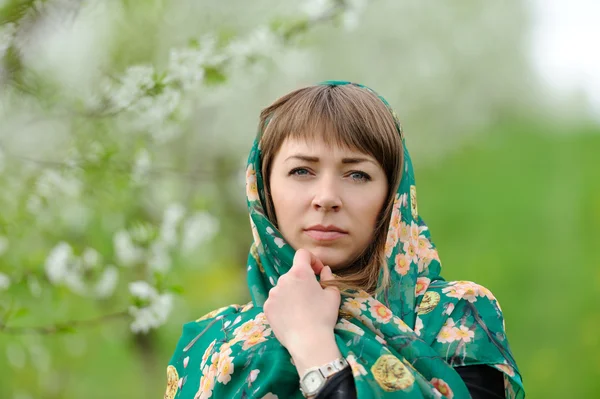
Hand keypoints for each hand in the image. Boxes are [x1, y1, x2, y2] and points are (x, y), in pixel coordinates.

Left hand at [264, 249, 340, 365]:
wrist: (308, 342)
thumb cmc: (323, 316)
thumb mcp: (333, 295)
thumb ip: (328, 278)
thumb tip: (324, 270)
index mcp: (300, 272)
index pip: (302, 254)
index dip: (312, 260)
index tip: (318, 272)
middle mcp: (283, 279)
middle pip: (293, 273)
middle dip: (302, 281)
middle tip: (312, 296)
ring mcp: (272, 293)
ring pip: (283, 287)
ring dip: (292, 292)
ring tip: (301, 310)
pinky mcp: (266, 307)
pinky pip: (276, 300)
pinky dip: (283, 304)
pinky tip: (291, 317)